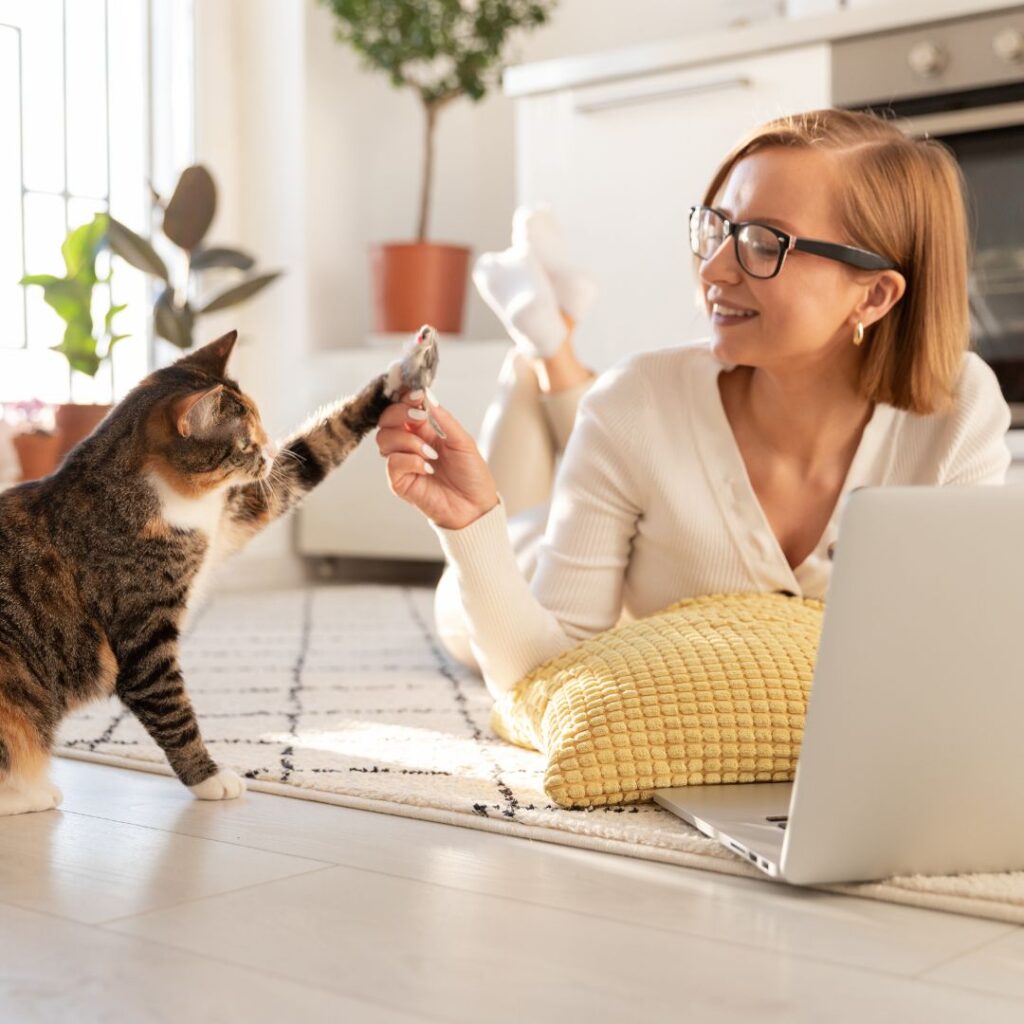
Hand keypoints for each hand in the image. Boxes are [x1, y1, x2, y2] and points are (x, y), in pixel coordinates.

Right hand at [376, 390, 498, 529]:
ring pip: (384, 439)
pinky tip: (427, 468)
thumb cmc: (471, 474)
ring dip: (407, 440)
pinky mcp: (400, 481)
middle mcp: (409, 443)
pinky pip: (392, 463)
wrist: (475, 506)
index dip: (405, 397)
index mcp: (424, 430)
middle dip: (399, 413)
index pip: (403, 407)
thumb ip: (444, 420)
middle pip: (386, 419)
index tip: (416, 394)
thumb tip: (427, 396)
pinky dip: (410, 460)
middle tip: (419, 417)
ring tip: (430, 453)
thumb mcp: (463, 441)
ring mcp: (403, 462)